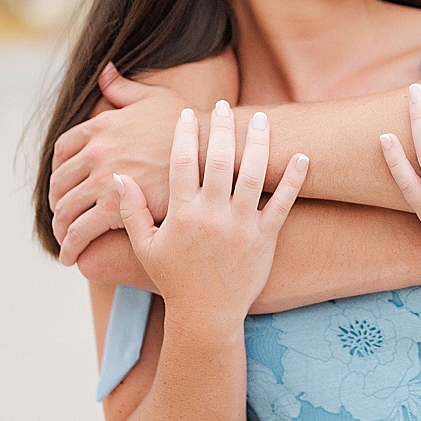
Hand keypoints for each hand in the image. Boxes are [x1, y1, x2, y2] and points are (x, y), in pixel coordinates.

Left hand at [50, 65, 181, 252]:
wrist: (216, 153)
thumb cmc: (191, 127)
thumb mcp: (154, 98)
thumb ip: (123, 88)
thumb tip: (104, 70)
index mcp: (101, 125)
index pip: (62, 151)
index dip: (58, 171)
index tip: (62, 186)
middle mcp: (97, 150)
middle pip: (59, 183)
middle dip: (56, 203)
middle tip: (61, 218)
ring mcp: (104, 177)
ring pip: (66, 209)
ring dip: (61, 229)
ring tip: (65, 242)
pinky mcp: (117, 205)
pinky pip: (81, 229)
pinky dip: (71, 245)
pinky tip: (72, 255)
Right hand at [109, 101, 306, 318]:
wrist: (206, 315)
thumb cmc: (174, 279)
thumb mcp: (145, 247)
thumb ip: (131, 211)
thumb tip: (118, 178)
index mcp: (182, 214)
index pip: (182, 163)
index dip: (185, 135)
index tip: (188, 114)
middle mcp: (213, 216)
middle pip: (220, 160)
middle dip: (222, 128)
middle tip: (223, 105)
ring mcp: (242, 226)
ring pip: (253, 175)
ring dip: (257, 143)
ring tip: (260, 118)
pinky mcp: (265, 238)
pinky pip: (283, 203)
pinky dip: (294, 179)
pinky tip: (302, 155)